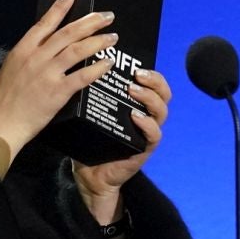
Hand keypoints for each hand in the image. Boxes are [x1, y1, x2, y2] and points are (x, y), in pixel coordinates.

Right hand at [0, 0, 118, 167]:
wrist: (2, 124)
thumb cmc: (4, 100)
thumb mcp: (11, 69)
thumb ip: (28, 56)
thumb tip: (46, 47)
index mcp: (23, 50)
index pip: (45, 23)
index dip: (60, 7)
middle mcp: (36, 57)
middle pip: (68, 33)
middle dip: (90, 22)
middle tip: (107, 16)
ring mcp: (48, 74)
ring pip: (78, 50)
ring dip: (98, 41)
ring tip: (113, 37)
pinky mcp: (58, 92)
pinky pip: (83, 76)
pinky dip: (98, 68)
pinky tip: (108, 63)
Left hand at [72, 67, 171, 222]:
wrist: (89, 175)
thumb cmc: (90, 141)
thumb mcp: (90, 114)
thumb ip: (89, 95)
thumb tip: (76, 71)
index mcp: (135, 105)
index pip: (153, 84)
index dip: (150, 71)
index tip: (135, 62)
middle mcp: (146, 116)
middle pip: (163, 94)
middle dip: (154, 80)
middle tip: (137, 74)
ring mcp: (147, 133)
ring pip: (162, 111)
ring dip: (150, 98)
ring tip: (133, 90)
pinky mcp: (144, 149)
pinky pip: (154, 135)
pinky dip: (147, 124)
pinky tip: (136, 117)